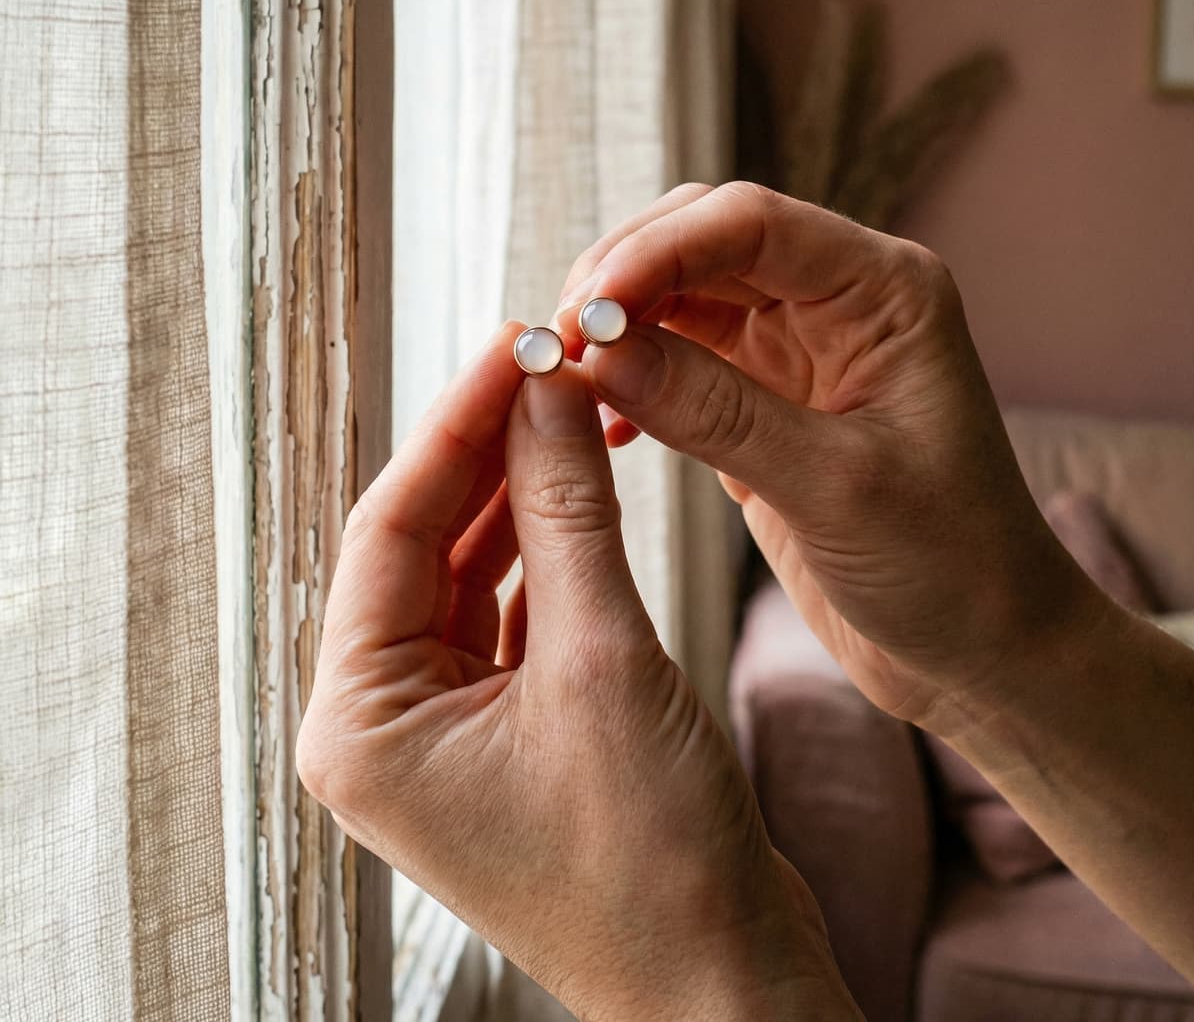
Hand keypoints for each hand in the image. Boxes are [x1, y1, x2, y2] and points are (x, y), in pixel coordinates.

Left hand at [296, 323, 857, 1019]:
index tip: (509, 345)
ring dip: (522, 492)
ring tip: (571, 407)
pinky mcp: (503, 727)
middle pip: (425, 543)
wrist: (722, 978)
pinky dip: (548, 548)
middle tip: (546, 362)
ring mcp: (444, 726)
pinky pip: (511, 609)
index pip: (390, 528)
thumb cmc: (652, 863)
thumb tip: (547, 391)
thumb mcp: (603, 658)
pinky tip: (581, 486)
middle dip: (488, 450)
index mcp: (361, 721)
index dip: (455, 425)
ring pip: (471, 570)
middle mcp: (384, 723)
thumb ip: (566, 511)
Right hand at [558, 181, 1100, 734]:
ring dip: (618, 328)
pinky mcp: (763, 401)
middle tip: (560, 344)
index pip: (750, 222)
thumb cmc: (949, 565)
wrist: (979, 647)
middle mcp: (838, 302)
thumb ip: (715, 412)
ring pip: (680, 298)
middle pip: (702, 242)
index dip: (656, 250)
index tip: (587, 309)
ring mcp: (796, 350)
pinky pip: (678, 361)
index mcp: (884, 291)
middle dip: (623, 280)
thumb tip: (601, 354)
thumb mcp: (834, 486)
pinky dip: (632, 380)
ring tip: (568, 379)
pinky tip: (609, 424)